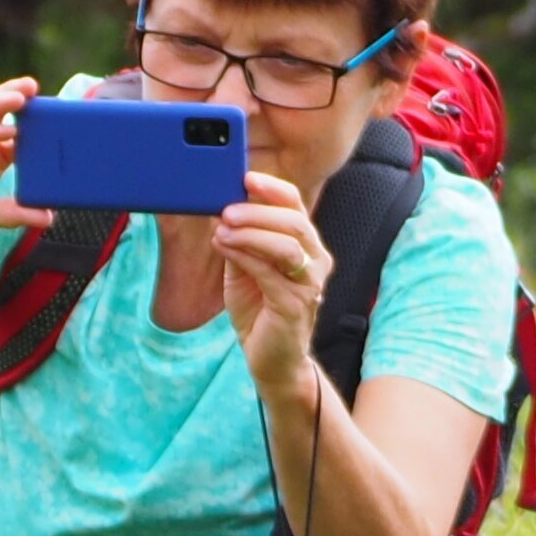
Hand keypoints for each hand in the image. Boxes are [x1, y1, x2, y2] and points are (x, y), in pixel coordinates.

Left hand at [210, 171, 328, 394]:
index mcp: (305, 246)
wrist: (270, 358)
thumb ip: (238, 243)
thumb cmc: (259, 310)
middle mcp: (315, 261)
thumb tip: (219, 212)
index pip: (296, 208)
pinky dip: (245, 256)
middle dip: (259, 211)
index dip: (274, 189)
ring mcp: (309, 283)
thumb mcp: (243, 269)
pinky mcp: (295, 304)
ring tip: (223, 227)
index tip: (246, 177)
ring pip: (288, 246)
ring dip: (253, 232)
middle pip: (295, 223)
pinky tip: (225, 247)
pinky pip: (271, 273)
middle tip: (227, 208)